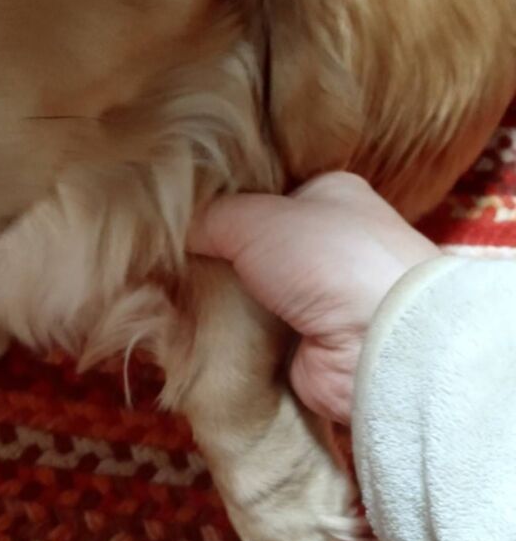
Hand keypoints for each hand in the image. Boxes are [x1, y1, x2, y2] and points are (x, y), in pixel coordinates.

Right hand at [188, 173, 439, 422]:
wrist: (376, 343)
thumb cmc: (327, 258)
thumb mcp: (256, 217)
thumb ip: (210, 217)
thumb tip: (175, 231)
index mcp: (330, 196)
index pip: (264, 194)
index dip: (222, 205)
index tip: (177, 216)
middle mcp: (328, 245)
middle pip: (252, 247)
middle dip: (213, 256)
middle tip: (163, 260)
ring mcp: (318, 299)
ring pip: (247, 293)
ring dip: (214, 299)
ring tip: (163, 295)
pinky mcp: (305, 346)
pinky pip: (251, 336)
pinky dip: (225, 336)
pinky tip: (187, 330)